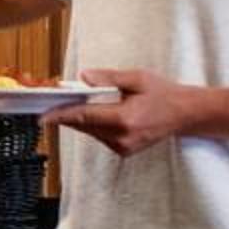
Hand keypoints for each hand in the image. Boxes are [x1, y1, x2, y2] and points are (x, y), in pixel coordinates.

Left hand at [46, 67, 207, 156]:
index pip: (84, 117)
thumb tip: (84, 77)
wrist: (185, 114)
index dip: (61, 115)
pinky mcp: (124, 151)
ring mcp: (124, 147)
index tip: (43, 115)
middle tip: (53, 103)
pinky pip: (100, 137)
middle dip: (67, 114)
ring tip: (74, 105)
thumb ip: (109, 78)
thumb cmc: (163, 94)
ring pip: (90, 133)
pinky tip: (98, 114)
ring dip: (81, 120)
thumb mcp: (137, 78)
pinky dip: (94, 126)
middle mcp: (122, 137)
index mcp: (124, 119)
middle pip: (84, 126)